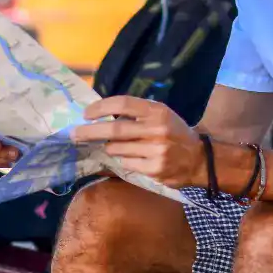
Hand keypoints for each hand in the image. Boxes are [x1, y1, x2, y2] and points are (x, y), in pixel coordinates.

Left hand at [69, 96, 203, 187]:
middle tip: (73, 134)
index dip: (101, 108)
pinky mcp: (154, 169)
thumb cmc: (174, 133)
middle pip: (114, 130)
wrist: (199, 158)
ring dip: (110, 148)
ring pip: (117, 149)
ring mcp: (155, 151)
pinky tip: (135, 158)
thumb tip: (100, 115)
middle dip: (89, 132)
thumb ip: (136, 114)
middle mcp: (156, 129)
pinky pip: (127, 164)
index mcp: (157, 111)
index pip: (123, 104)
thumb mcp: (161, 115)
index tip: (86, 114)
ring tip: (115, 147)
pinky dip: (124, 161)